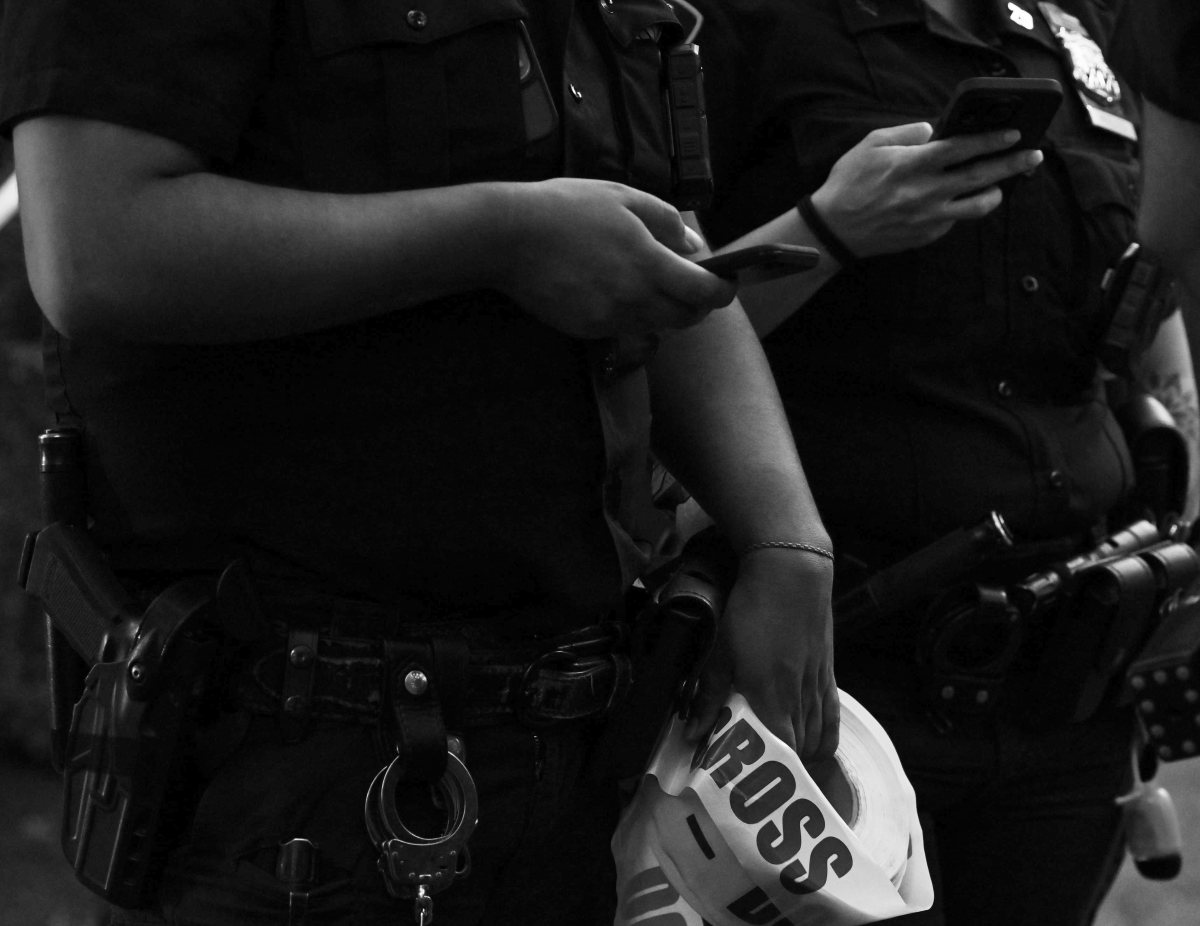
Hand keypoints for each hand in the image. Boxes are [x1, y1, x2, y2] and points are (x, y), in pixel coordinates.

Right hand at [498, 178, 736, 337]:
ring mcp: (610, 319)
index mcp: (649, 263)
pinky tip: (615, 292)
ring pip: (656, 327)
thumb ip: (667, 223)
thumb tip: (694, 247)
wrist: (509, 237)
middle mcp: (635, 299)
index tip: (726, 282)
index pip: (705, 292)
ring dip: (664, 311)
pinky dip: (632, 316)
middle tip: (692, 285)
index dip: (724, 290)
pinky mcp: (587, 330)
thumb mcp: (624, 199)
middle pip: (686, 319)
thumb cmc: (568, 209)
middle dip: (698, 305)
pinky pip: (624, 329)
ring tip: (651, 285)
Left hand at [684, 547, 838, 759]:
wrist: (791, 576)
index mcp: (771, 696)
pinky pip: (831, 718)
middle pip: (798, 750)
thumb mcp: (720, 653)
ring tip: (780, 763)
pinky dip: (824, 737)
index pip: (777, 751)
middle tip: (757, 776)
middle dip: (780, 768)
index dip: (765, 774)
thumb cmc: (751, 612)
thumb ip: (709, 696)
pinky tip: (813, 745)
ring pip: (816, 738)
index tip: (747, 785)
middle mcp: (799, 698)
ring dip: (800, 754)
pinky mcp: (829, 675)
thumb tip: (692, 732)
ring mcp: (818, 687)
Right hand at [811, 122, 1044, 257]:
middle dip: (1012, 163)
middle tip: (1034, 155)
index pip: (964, 148)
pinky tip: (958, 200)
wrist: (833, 230)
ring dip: (995, 192)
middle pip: (981, 176)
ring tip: (1000, 184)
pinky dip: (961, 208)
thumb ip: (906, 135)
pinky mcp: (926, 235)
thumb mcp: (870, 145)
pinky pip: (954, 220)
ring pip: (977, 206)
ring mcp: (929, 217)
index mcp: (914, 165)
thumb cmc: (849, 183)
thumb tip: (933, 132)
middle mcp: (927, 192)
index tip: (1015, 132)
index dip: (993, 139)